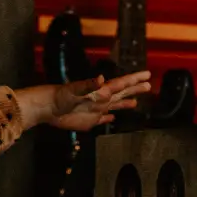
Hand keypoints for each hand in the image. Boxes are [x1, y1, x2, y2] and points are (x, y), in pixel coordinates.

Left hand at [20, 72, 152, 131]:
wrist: (47, 108)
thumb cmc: (60, 97)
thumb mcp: (76, 89)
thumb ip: (90, 84)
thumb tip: (102, 79)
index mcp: (101, 91)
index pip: (122, 84)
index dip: (135, 79)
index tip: (147, 75)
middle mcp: (101, 99)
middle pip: (122, 93)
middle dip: (135, 89)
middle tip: (149, 84)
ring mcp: (95, 110)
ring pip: (114, 106)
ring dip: (125, 103)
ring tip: (136, 102)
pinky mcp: (89, 121)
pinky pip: (102, 120)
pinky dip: (108, 119)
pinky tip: (112, 118)